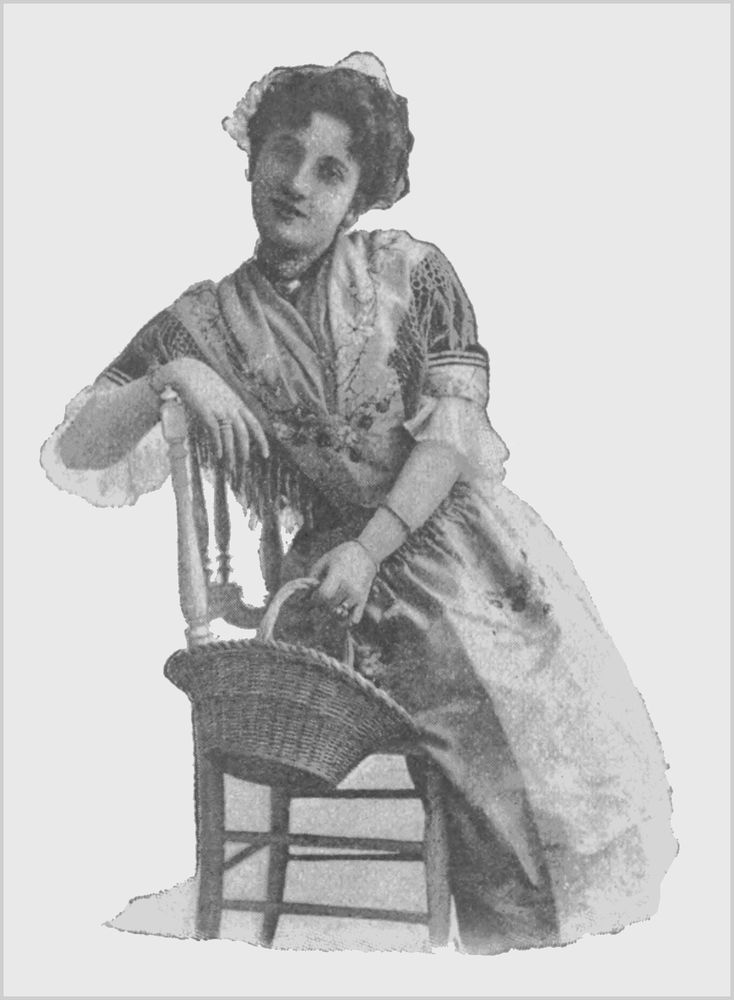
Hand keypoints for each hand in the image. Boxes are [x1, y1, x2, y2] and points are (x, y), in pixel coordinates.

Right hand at [159, 358, 268, 473]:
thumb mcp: (224, 395)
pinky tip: (219, 455)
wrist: (189, 372)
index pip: (255, 425)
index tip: (266, 455)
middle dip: (245, 450)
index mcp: (238, 404)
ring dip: (231, 453)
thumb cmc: (205, 385)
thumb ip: (231, 408)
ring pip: (230, 436)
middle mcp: (232, 407)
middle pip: (244, 433)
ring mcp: (220, 409)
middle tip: (244, 464)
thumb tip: (233, 424)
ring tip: (230, 466)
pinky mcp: (206, 411)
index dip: (262, 441)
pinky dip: (218, 445)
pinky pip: (215, 432)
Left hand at [311, 542, 377, 624]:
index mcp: (339, 575)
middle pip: (330, 605)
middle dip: (321, 606)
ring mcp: (357, 594)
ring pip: (340, 613)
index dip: (314, 600)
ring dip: (331, 612)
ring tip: (328, 605)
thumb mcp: (325, 560)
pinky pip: (355, 618)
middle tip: (318, 602)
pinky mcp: (363, 600)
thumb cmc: (341, 555)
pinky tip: (341, 615)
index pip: (324, 595)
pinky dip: (347, 621)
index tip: (310, 599)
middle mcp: (349, 586)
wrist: (366, 552)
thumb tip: (303, 596)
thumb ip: (313, 576)